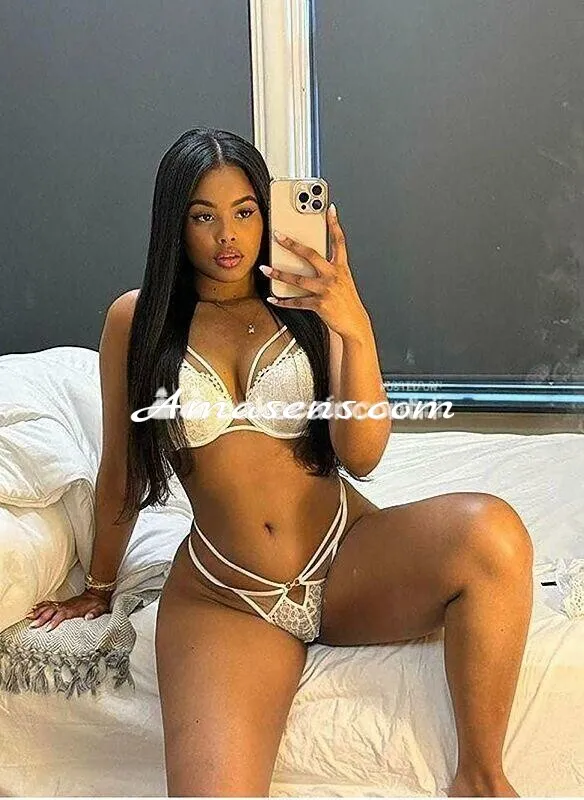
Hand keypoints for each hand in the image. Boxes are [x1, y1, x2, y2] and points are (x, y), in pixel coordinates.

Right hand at [25, 589, 111, 630]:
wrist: (97, 594)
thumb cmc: (97, 603)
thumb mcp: (100, 609)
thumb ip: (95, 613)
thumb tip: (88, 618)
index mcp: (73, 609)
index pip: (61, 615)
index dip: (54, 622)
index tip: (47, 629)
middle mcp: (66, 606)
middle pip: (51, 611)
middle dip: (41, 618)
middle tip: (32, 626)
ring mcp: (63, 604)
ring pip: (48, 607)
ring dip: (38, 612)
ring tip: (27, 617)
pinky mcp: (62, 604)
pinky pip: (49, 604)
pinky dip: (40, 606)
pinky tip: (33, 609)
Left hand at [260, 203, 370, 339]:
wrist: (354, 324)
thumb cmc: (347, 302)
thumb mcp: (343, 282)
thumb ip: (330, 269)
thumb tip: (311, 261)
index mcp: (341, 268)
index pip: (339, 241)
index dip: (335, 224)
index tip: (330, 209)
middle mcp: (334, 276)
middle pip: (311, 255)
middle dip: (292, 244)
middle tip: (278, 235)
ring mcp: (326, 290)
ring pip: (298, 279)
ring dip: (279, 273)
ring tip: (265, 269)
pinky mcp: (319, 305)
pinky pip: (297, 301)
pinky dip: (283, 300)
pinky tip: (272, 298)